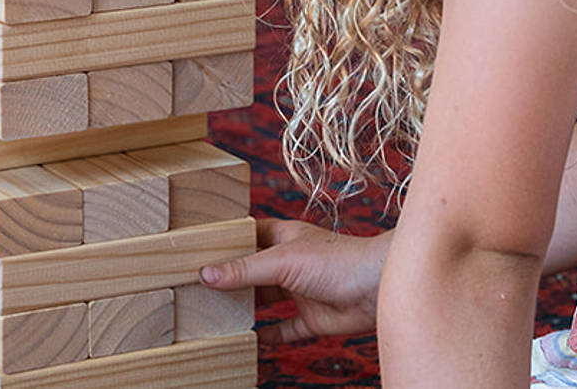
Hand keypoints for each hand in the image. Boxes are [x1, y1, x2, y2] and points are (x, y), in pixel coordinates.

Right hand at [200, 218, 388, 345]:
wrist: (378, 287)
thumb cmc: (337, 261)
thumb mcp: (283, 261)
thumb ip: (245, 270)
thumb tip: (207, 274)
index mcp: (284, 237)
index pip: (248, 236)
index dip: (226, 242)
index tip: (199, 250)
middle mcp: (291, 263)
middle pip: (254, 271)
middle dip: (231, 279)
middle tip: (199, 287)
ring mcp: (302, 291)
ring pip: (267, 301)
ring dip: (247, 308)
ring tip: (217, 315)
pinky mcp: (313, 317)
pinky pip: (287, 329)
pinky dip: (270, 336)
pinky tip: (252, 341)